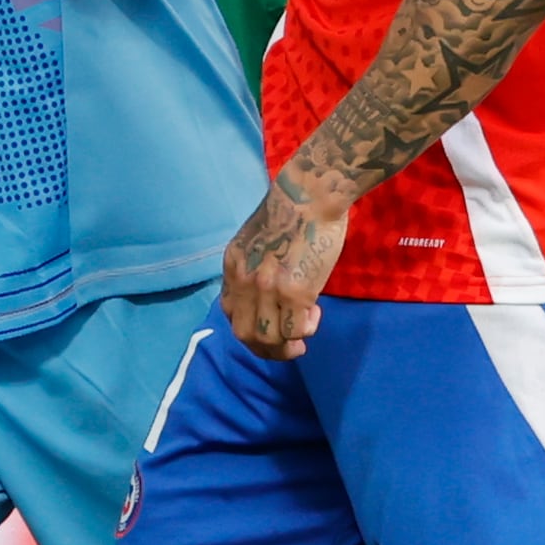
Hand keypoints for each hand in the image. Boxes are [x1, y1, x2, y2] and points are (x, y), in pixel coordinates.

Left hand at [219, 177, 350, 355]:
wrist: (310, 194)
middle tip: (287, 346)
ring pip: (270, 339)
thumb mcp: (255, 238)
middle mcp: (245, 282)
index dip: (249, 328)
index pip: (230, 313)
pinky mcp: (296, 293)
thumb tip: (265, 289)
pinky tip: (314, 314)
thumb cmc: (291, 209)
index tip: (268, 327)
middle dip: (267, 350)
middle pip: (245, 335)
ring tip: (302, 337)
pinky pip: (296, 330)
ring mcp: (269, 290)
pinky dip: (306, 330)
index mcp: (233, 267)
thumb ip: (254, 265)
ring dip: (287, 346)